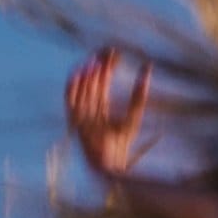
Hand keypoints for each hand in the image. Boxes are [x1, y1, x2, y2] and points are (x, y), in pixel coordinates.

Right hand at [65, 46, 152, 178]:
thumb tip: (147, 69)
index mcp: (103, 108)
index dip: (107, 67)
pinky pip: (70, 102)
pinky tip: (77, 74)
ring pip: (82, 90)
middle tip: (104, 52)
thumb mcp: (133, 116)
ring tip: (93, 62)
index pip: (103, 82)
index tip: (114, 52)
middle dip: (97, 67)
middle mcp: (90, 109)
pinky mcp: (74, 123)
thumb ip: (139, 95)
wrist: (111, 166)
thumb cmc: (122, 145)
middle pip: (92, 83)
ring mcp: (82, 116)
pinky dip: (72, 88)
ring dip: (87, 75)